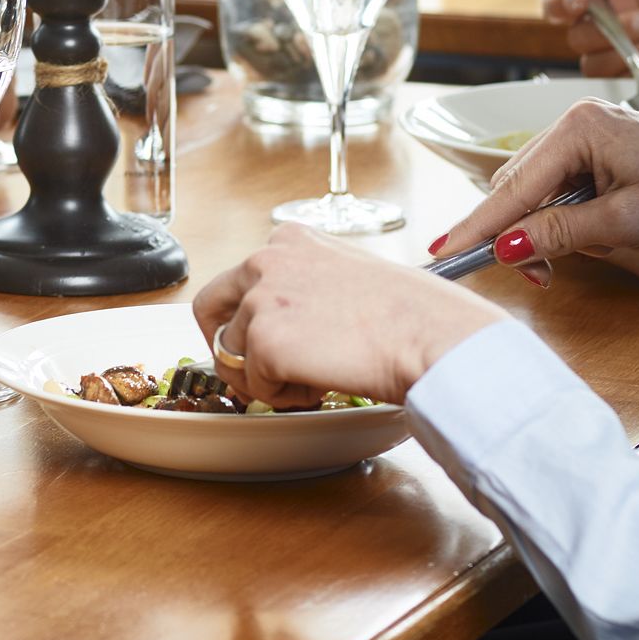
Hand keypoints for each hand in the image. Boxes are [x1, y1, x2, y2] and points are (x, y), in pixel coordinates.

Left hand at [195, 227, 499, 408]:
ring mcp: (261, 300)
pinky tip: (321, 386)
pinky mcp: (265, 342)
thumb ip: (309, 287)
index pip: (240, 279)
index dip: (246, 319)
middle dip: (226, 347)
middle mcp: (266, 261)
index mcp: (289, 242)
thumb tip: (293, 321)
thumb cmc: (410, 314)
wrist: (428, 335)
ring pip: (232, 355)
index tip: (261, 342)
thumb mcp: (349, 276)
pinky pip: (255, 385)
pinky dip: (283, 397)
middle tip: (253, 375)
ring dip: (266, 378)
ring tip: (314, 379)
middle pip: (210, 309)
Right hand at [429, 99, 638, 289]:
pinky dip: (556, 222)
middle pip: (518, 185)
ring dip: (537, 232)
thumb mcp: (624, 221)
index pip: (517, 184)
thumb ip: (561, 232)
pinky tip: (574, 242)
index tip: (445, 249)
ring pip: (534, 190)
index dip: (481, 223)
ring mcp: (586, 137)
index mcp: (580, 127)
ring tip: (553, 267)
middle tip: (530, 276)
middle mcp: (576, 123)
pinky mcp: (597, 155)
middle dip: (515, 233)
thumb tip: (508, 247)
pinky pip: (556, 191)